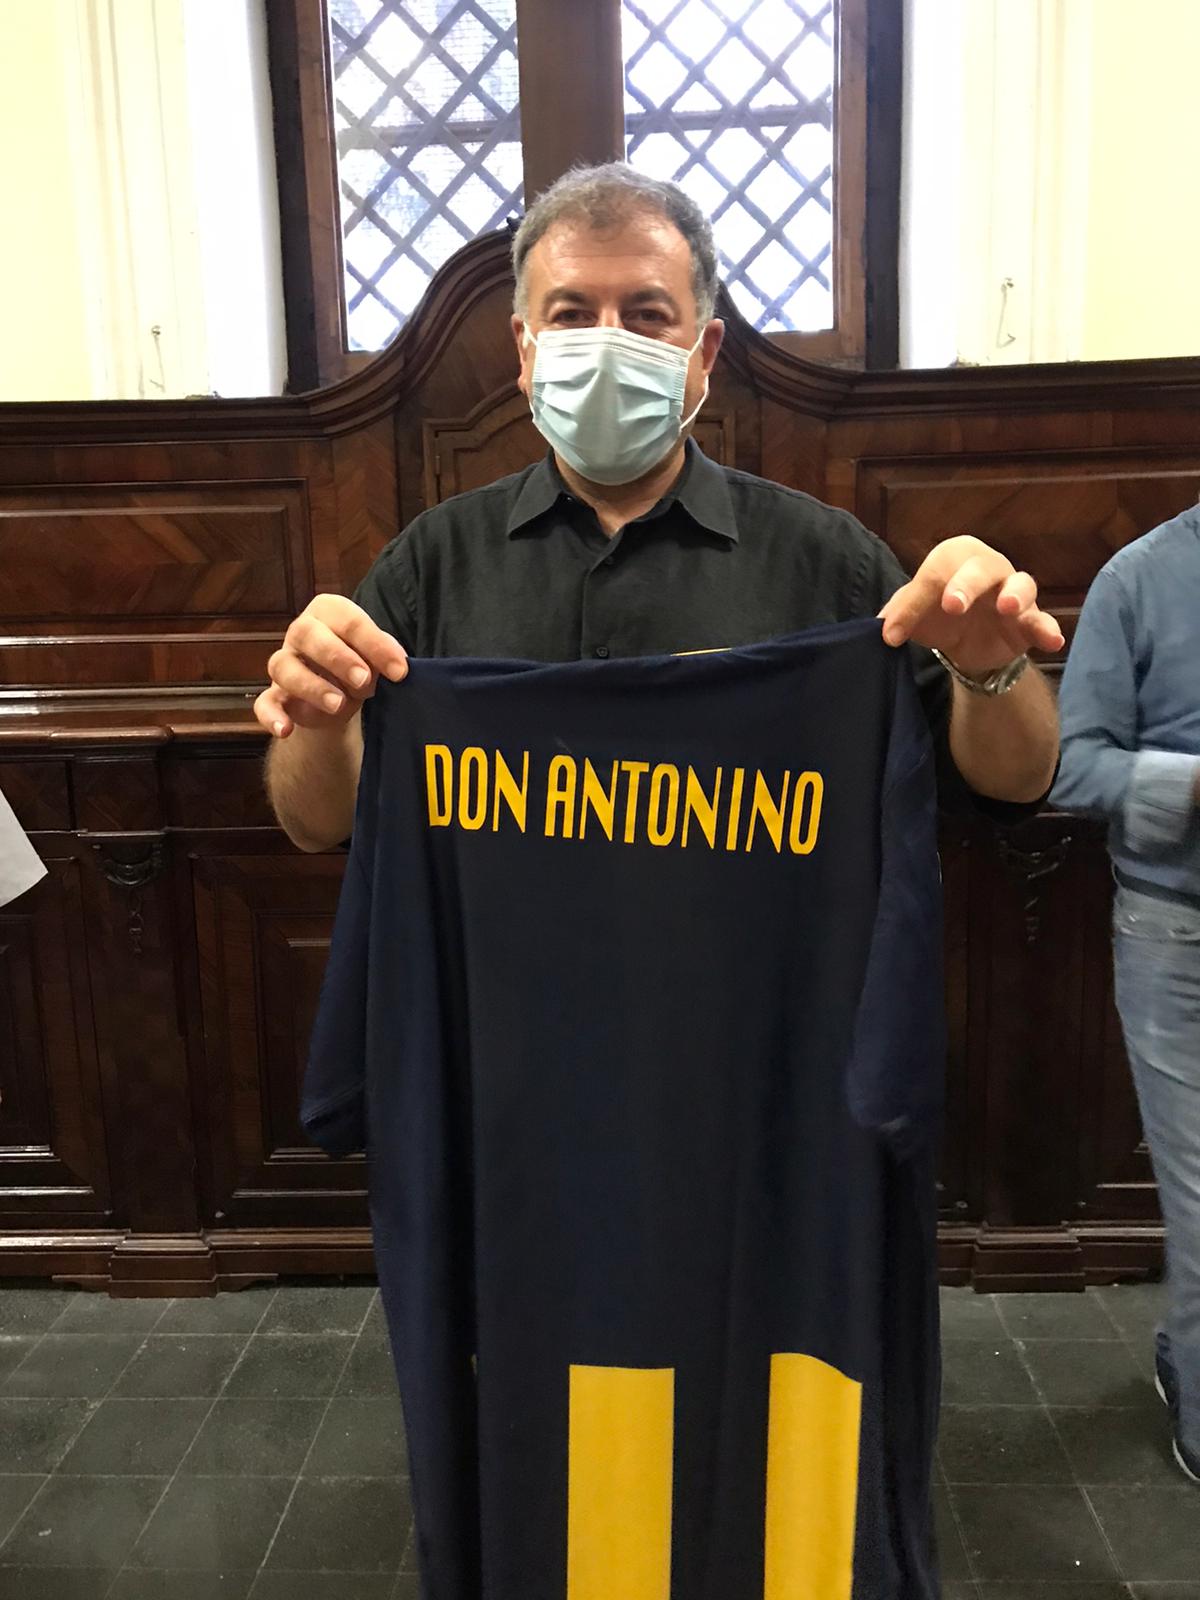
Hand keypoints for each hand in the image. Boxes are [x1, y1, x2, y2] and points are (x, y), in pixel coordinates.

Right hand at [254, 595, 407, 738]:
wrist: (340, 697)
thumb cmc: (359, 665)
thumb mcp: (376, 659)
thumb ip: (385, 657)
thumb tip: (398, 665)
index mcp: (328, 613)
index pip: (348, 620)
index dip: (374, 644)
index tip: (399, 671)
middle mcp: (301, 632)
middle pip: (307, 634)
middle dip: (337, 657)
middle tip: (363, 680)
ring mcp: (284, 662)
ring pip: (282, 666)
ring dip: (311, 686)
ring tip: (337, 704)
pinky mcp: (274, 695)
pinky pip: (264, 703)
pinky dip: (272, 717)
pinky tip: (286, 730)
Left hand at [878, 535, 1064, 675]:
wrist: (966, 642)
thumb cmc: (937, 614)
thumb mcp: (914, 613)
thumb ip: (898, 615)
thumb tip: (883, 630)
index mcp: (954, 557)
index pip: (933, 574)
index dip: (913, 604)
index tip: (893, 634)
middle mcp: (988, 567)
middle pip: (981, 568)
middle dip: (967, 584)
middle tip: (952, 605)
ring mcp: (1013, 592)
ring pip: (1022, 584)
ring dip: (1015, 595)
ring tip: (1007, 609)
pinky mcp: (1030, 620)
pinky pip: (1043, 620)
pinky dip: (1049, 628)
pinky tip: (1052, 640)